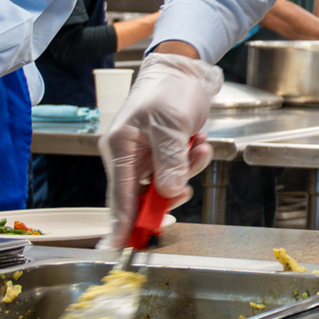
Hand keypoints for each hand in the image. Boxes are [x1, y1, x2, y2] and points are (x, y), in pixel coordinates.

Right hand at [97, 51, 221, 242]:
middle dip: (170, 193)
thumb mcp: (170, 124)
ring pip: (167, 185)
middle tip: (184, 190)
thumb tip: (168, 193)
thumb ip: (169, 160)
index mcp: (119, 148)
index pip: (120, 196)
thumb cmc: (169, 89)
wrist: (185, 69)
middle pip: (145, 196)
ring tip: (197, 146)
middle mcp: (129, 156)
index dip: (122, 224)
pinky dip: (193, 161)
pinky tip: (198, 141)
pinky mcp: (165, 154)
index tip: (120, 249)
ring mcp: (147, 157)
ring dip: (188, 170)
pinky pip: (179, 171)